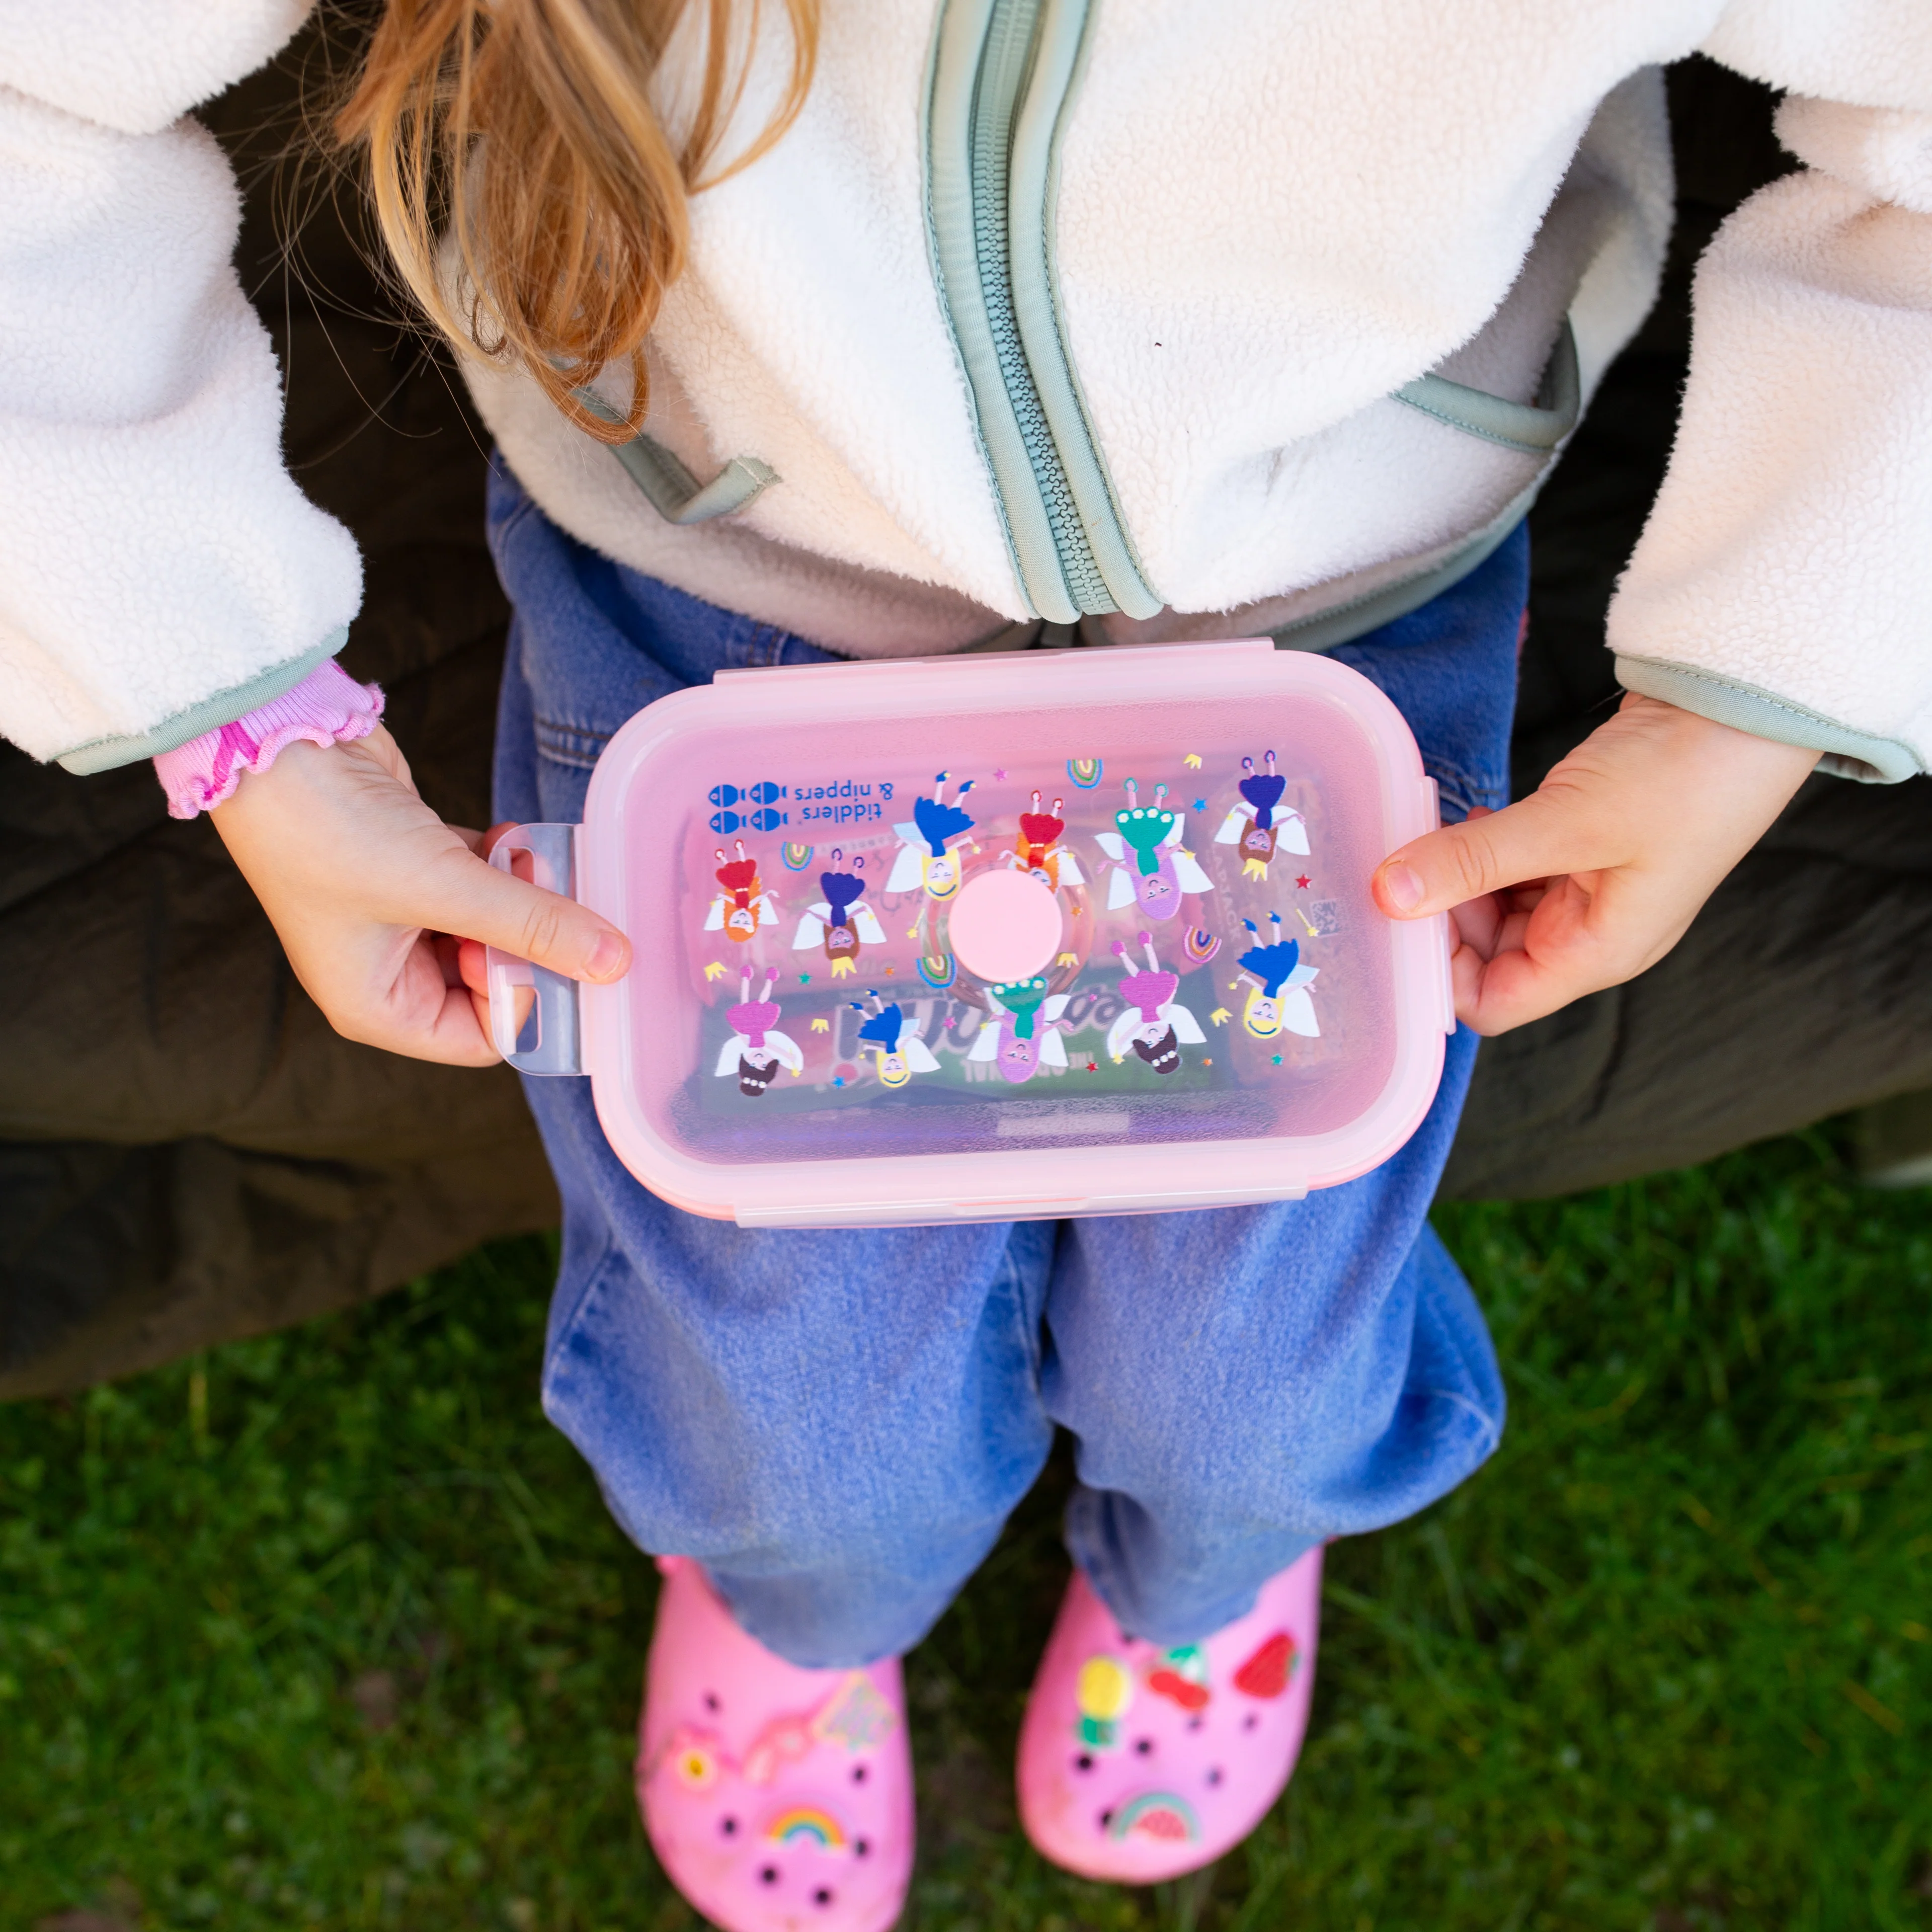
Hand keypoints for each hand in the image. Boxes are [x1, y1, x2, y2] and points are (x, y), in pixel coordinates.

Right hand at [211, 726, 628, 1063]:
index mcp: (377, 1005)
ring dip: (524, 894)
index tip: (563, 956)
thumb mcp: (443, 887)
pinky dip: (505, 862)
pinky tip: (514, 835)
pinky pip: (482, 883)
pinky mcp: (415, 864)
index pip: (482, 1037)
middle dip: (532, 941)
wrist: (272, 742)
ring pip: (493, 926)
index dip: (528, 1002)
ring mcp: (401, 915)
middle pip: (493, 981)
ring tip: (531, 858)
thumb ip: (533, 925)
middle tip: (559, 899)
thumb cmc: (325, 831)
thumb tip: (614, 963)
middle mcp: (388, 969)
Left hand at [1371, 694, 1815, 1035]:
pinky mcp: (1582, 848)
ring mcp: (1589, 891)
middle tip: (1400, 867)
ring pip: (1496, 910)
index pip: (1493, 1003)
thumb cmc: (1686, 775)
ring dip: (1457, 879)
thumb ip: (1475, 860)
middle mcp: (1591, 934)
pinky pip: (1514, 869)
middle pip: (1487, 959)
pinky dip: (1482, 852)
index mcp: (1597, 953)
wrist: (1745, 705)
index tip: (1395, 919)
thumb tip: (1391, 892)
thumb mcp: (1568, 822)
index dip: (1437, 975)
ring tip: (1430, 836)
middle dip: (1440, 919)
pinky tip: (1469, 819)